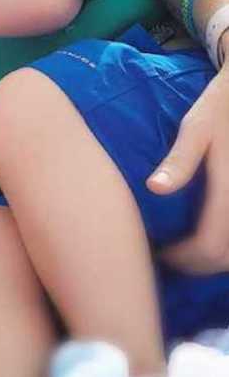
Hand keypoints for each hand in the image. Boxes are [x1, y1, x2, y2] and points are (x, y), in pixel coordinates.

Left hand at [147, 63, 228, 272]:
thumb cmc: (219, 111)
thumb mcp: (196, 129)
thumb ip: (179, 161)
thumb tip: (154, 189)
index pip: (209, 246)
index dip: (184, 259)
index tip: (160, 253)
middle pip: (225, 258)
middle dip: (197, 265)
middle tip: (169, 257)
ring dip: (214, 260)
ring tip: (185, 252)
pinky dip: (225, 246)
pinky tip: (208, 237)